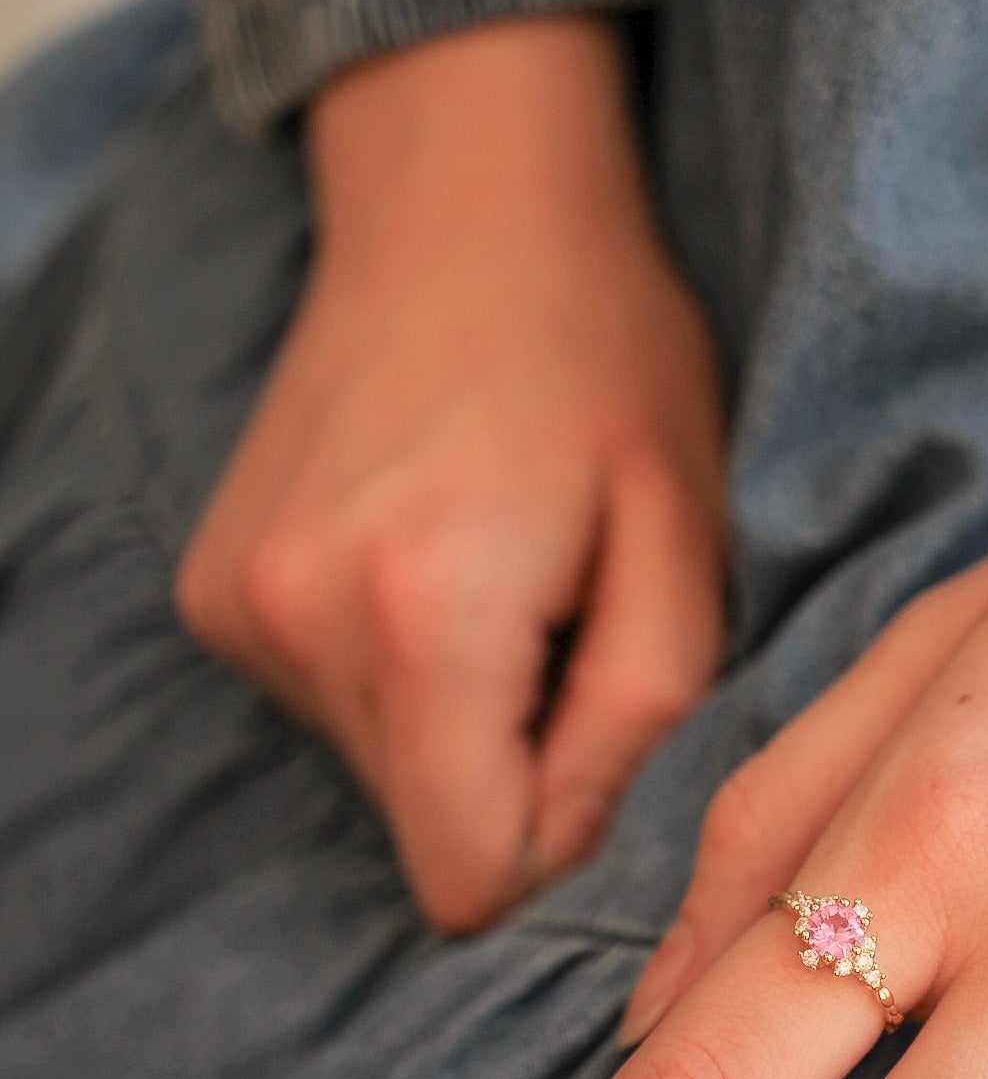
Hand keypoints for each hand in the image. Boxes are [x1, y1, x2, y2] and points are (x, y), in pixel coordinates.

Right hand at [176, 16, 725, 927]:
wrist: (463, 201)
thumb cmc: (603, 354)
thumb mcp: (685, 539)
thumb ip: (636, 725)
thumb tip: (557, 849)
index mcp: (426, 614)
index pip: (465, 877)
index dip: (549, 842)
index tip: (590, 729)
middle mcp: (299, 619)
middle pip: (421, 825)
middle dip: (505, 761)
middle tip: (556, 619)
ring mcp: (238, 604)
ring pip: (375, 766)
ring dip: (450, 709)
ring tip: (495, 570)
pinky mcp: (213, 589)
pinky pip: (326, 698)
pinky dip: (388, 663)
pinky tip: (428, 551)